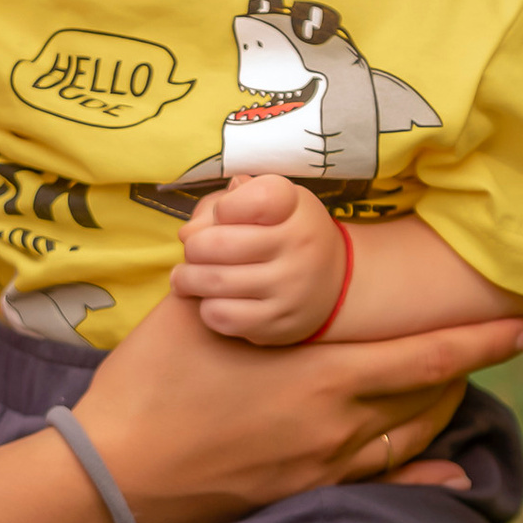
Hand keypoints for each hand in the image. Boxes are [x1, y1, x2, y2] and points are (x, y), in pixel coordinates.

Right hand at [75, 285, 522, 522]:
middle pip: (430, 397)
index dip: (482, 341)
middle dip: (466, 369)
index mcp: (320, 374)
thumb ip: (238, 268)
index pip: (426, 355)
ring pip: (410, 439)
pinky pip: (382, 486)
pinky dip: (428, 480)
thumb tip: (253, 211)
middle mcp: (337, 426)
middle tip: (491, 344)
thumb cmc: (148, 383)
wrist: (113, 477)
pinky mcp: (301, 495)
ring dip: (442, 410)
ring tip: (457, 383)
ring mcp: (322, 468)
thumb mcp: (193, 309)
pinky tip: (455, 478)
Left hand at [172, 175, 345, 343]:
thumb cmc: (287, 233)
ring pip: (215, 282)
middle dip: (194, 247)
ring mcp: (290, 288)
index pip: (256, 199)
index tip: (222, 214)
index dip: (226, 206)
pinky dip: (207, 308)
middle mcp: (298, 246)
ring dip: (189, 279)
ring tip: (187, 276)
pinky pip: (223, 317)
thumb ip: (228, 203)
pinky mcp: (278, 323)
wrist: (335, 283)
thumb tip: (188, 233)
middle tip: (192, 250)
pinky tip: (212, 300)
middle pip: (219, 243)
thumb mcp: (271, 204)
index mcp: (295, 208)